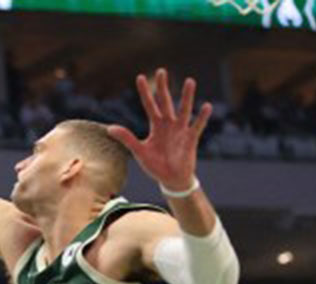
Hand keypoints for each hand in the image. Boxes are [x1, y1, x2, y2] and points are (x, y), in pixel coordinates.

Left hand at [107, 68, 211, 191]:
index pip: (149, 105)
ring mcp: (180, 130)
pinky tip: (206, 106)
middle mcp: (168, 124)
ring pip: (184, 110)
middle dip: (163, 87)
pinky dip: (202, 117)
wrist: (171, 179)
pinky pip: (197, 126)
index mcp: (156, 125)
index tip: (140, 77)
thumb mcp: (139, 151)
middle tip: (161, 71)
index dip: (145, 92)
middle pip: (165, 102)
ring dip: (187, 97)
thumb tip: (109, 128)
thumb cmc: (155, 165)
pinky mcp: (191, 139)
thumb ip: (127, 138)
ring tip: (190, 81)